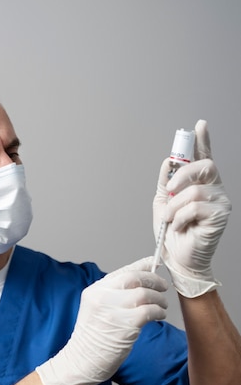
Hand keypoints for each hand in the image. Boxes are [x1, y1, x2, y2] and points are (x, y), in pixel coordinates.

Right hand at [36, 257, 167, 384]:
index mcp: (95, 291)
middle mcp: (102, 297)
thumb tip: (141, 281)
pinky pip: (149, 311)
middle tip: (163, 286)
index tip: (154, 263)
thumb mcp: (97, 309)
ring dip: (159, 298)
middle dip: (154, 280)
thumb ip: (114, 295)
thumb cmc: (93, 338)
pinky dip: (159, 312)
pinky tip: (160, 316)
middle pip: (135, 278)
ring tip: (162, 305)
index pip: (123, 271)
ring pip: (145, 293)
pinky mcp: (125, 325)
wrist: (82, 361)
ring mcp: (113, 310)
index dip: (142, 265)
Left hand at [153, 120, 230, 297]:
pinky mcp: (220, 216)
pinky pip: (195, 207)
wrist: (178, 258)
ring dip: (175, 206)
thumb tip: (168, 161)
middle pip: (204, 166)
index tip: (199, 126)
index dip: (203, 141)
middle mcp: (215, 189)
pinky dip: (181, 217)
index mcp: (202, 184)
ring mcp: (220, 202)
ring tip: (172, 219)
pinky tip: (181, 226)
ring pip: (194, 191)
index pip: (204, 157)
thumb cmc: (173, 232)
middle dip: (182, 175)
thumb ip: (166, 182)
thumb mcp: (164, 202)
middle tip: (170, 190)